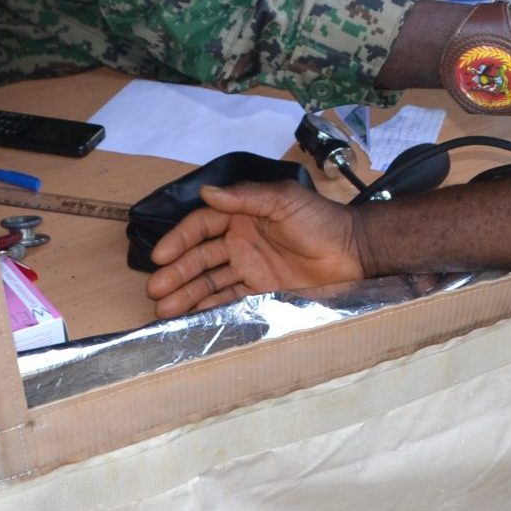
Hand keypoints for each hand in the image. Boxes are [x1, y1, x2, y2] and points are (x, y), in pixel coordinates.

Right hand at [144, 183, 365, 316]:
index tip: (161, 257)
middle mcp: (241, 242)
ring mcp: (251, 269)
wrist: (355, 252)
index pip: (202, 226)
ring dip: (187, 294)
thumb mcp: (284, 201)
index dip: (179, 240)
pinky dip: (209, 309)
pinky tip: (190, 318)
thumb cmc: (322, 221)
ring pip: (210, 282)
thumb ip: (246, 198)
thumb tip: (208, 192)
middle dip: (177, 274)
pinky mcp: (263, 293)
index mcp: (243, 216)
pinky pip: (230, 301)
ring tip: (163, 310)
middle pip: (200, 258)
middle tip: (155, 291)